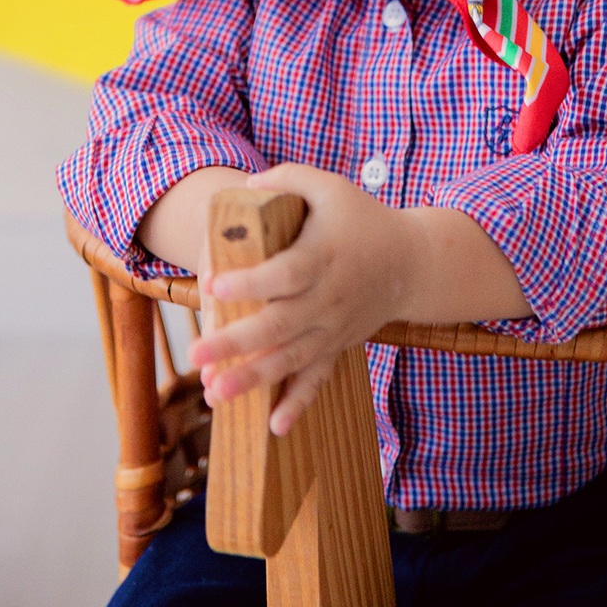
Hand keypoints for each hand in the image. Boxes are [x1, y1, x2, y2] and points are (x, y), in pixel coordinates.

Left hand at [190, 162, 414, 435]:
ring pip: (291, 359)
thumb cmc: (361, 218)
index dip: (250, 282)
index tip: (214, 286)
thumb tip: (245, 187)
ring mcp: (333, 327)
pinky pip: (318, 379)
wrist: (411, 262)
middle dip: (235, 343)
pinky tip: (275, 428)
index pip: (284, 273)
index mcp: (322, 256)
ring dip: (253, 380)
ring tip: (215, 394)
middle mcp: (327, 297)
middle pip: (279, 326)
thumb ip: (287, 178)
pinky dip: (299, 404)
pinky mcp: (337, 346)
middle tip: (196, 354)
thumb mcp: (329, 186)